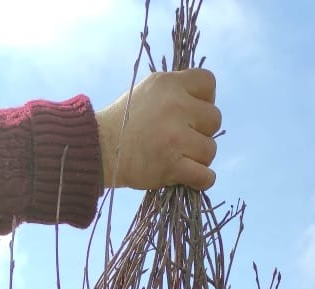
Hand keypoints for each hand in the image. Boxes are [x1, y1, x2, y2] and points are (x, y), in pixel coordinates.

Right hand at [95, 69, 220, 191]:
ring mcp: (174, 137)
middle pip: (214, 119)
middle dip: (202, 131)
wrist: (99, 149)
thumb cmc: (124, 121)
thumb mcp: (148, 91)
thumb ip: (175, 91)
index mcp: (169, 84)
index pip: (208, 82)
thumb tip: (202, 103)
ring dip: (199, 157)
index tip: (192, 113)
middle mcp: (175, 106)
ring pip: (210, 150)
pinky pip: (206, 176)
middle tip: (183, 139)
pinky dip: (202, 179)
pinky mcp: (171, 166)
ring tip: (179, 158)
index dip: (206, 99)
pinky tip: (191, 176)